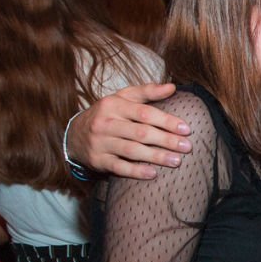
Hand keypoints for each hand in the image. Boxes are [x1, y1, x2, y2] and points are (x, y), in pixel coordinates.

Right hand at [72, 84, 188, 179]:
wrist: (74, 135)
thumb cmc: (107, 115)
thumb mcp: (122, 98)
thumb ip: (147, 92)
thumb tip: (172, 87)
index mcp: (114, 105)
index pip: (144, 113)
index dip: (166, 121)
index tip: (186, 129)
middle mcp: (105, 123)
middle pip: (140, 132)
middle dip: (166, 140)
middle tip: (187, 147)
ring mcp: (100, 143)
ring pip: (131, 150)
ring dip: (156, 157)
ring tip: (176, 161)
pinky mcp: (98, 160)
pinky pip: (119, 167)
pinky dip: (136, 171)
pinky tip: (153, 173)